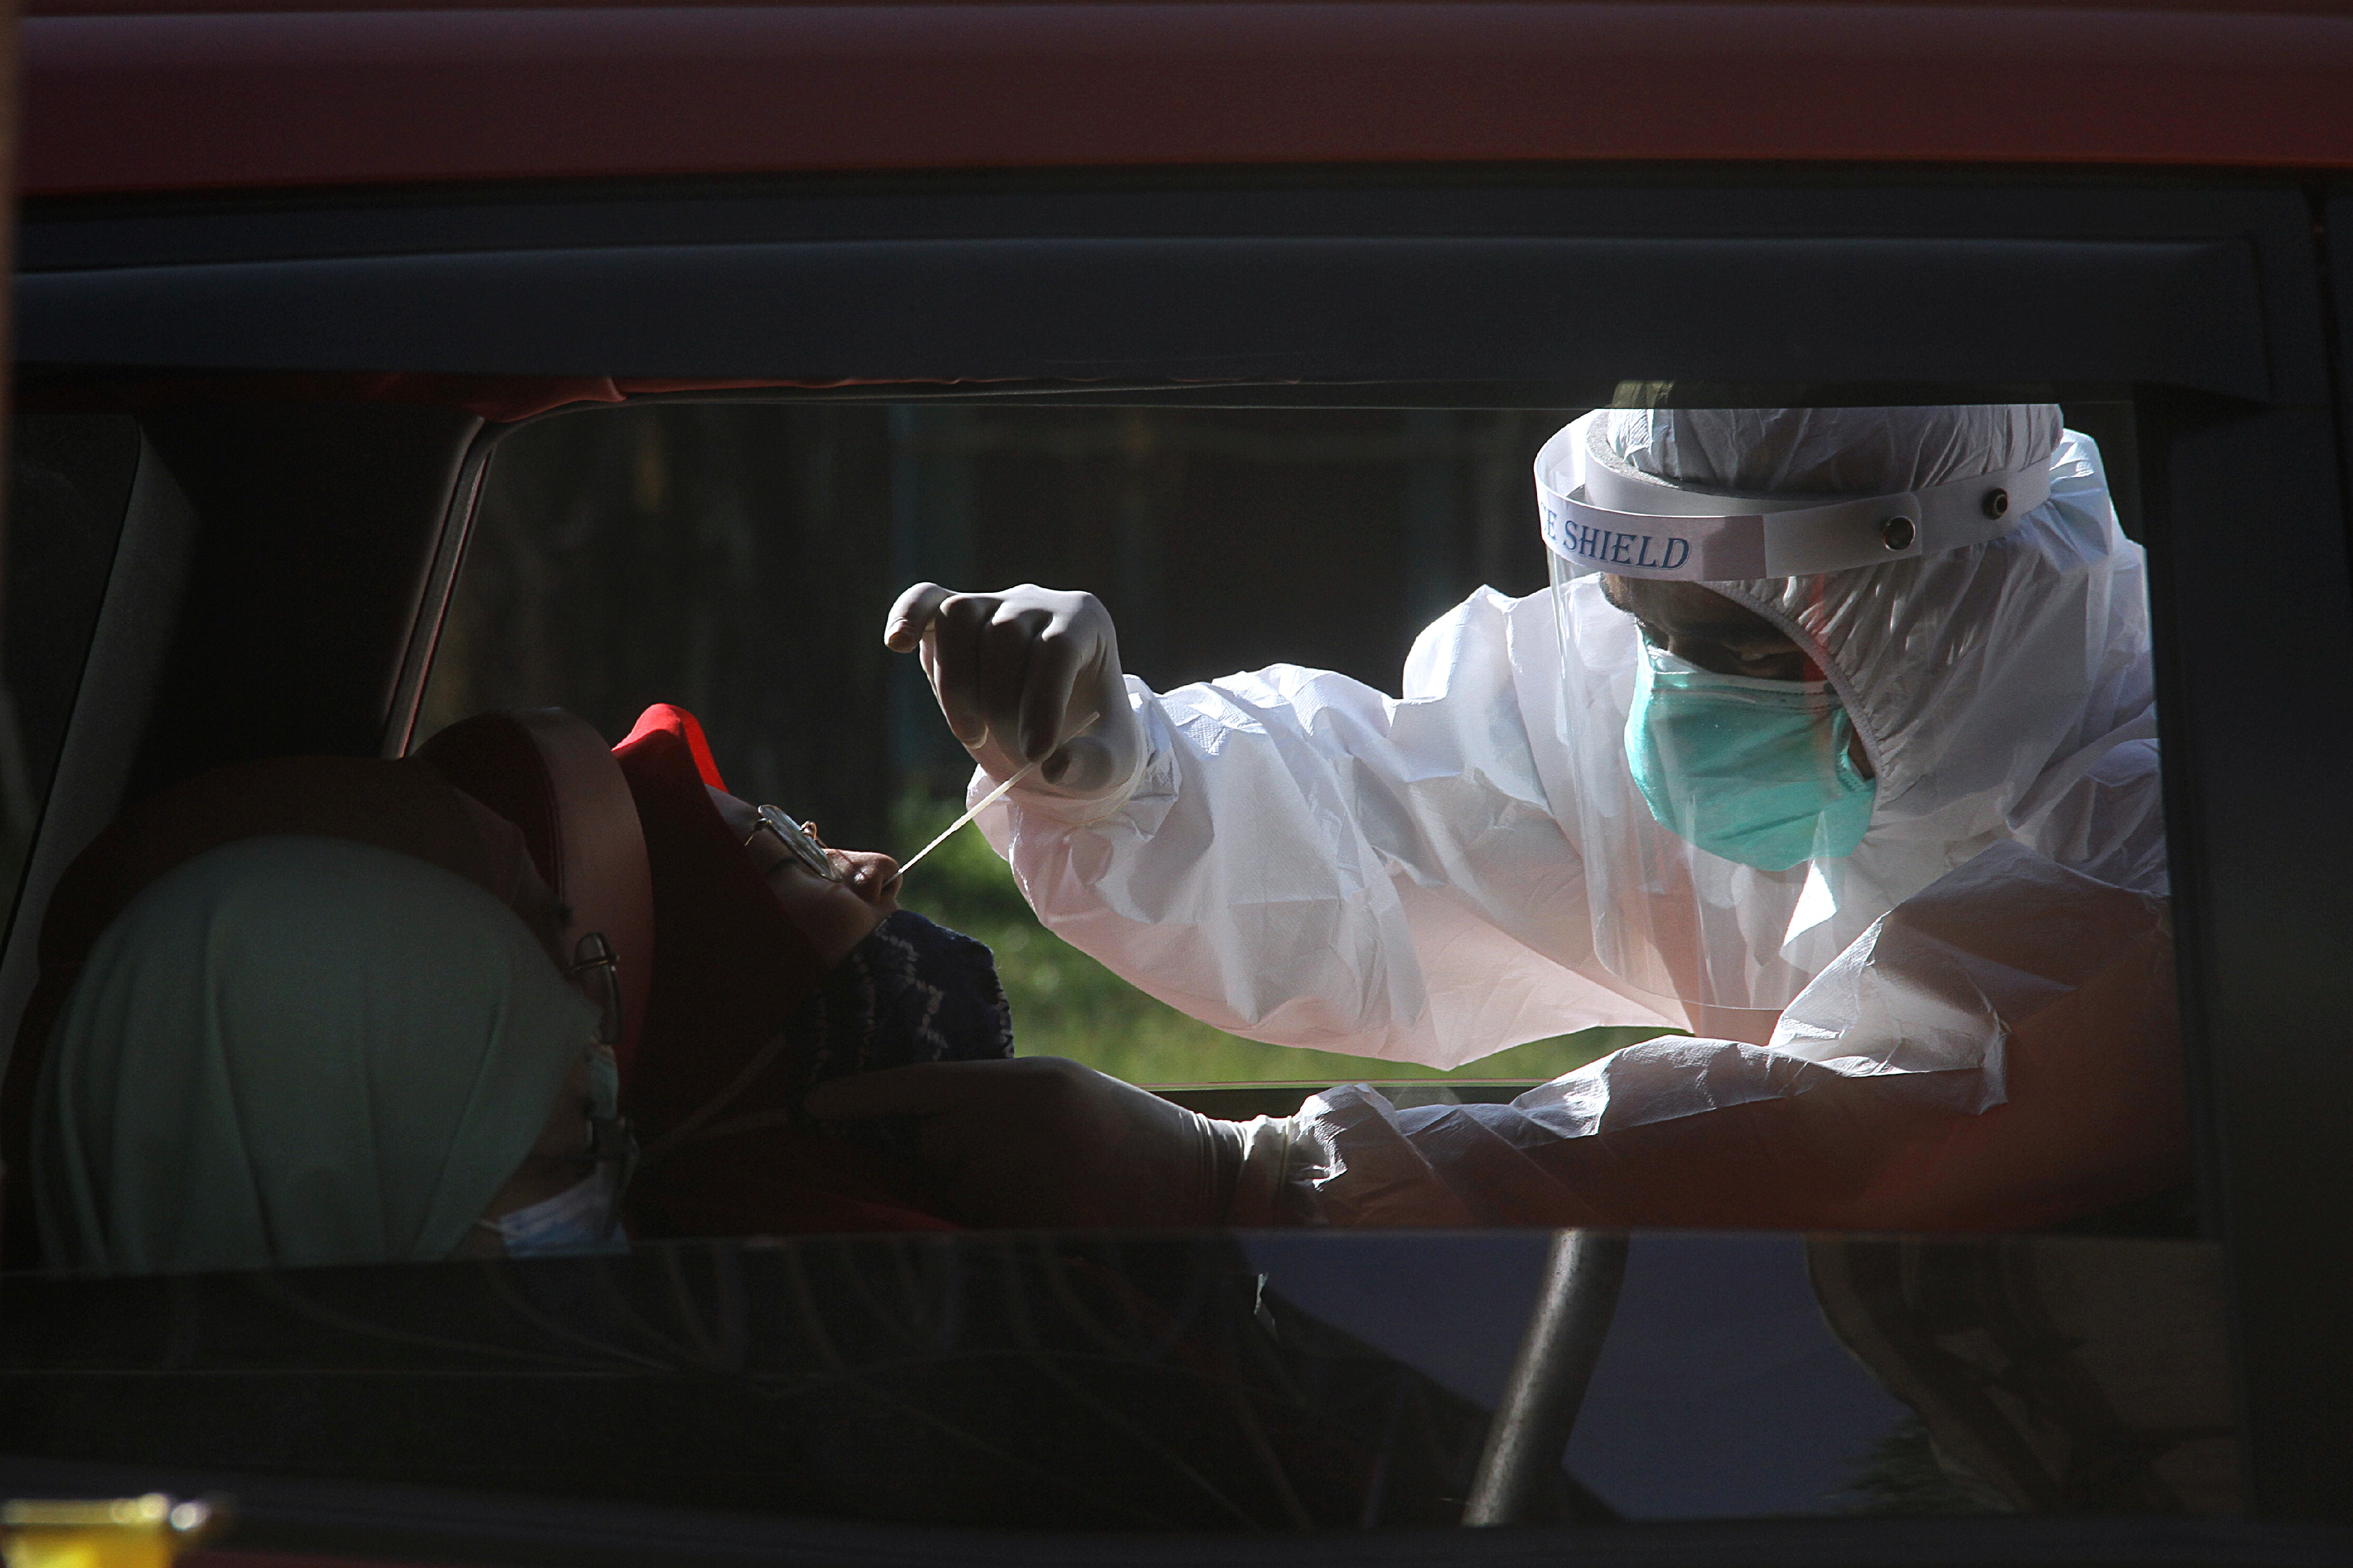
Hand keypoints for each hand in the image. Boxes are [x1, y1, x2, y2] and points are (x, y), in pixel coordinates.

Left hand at [803, 1057, 1241, 1227]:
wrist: (1208, 1183)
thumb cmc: (1128, 1134)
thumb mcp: (1062, 1091)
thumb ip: (996, 1101)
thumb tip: (924, 1124)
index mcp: (1025, 1084)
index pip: (920, 1086)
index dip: (862, 1095)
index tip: (813, 1102)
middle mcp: (1015, 1130)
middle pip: (933, 1145)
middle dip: (957, 1154)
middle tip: (1032, 1156)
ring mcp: (1025, 1185)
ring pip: (957, 1191)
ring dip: (984, 1194)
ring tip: (1054, 1185)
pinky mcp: (1038, 1233)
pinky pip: (984, 1232)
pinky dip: (1003, 1228)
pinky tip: (1055, 1216)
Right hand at [884, 583, 1141, 799]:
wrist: (1064, 725)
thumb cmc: (1089, 736)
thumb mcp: (1109, 761)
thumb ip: (1091, 764)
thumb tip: (1056, 766)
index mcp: (1085, 622)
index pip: (1056, 647)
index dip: (1042, 702)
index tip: (1036, 755)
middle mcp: (1039, 602)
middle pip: (1004, 634)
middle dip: (1001, 704)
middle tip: (1015, 753)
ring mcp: (994, 603)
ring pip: (960, 616)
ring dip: (957, 684)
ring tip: (973, 733)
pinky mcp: (954, 616)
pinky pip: (927, 598)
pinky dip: (908, 614)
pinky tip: (897, 642)